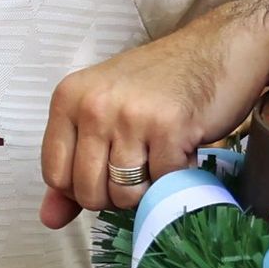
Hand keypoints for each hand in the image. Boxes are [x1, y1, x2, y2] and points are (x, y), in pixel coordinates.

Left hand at [41, 32, 262, 228]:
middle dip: (116, 195)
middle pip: (88, 192)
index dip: (81, 188)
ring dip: (148, 190)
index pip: (55, 174)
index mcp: (68, 99)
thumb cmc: (161, 81)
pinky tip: (182, 150)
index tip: (106, 172)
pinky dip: (176, 177)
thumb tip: (49, 219)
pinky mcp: (170, 128)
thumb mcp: (104, 112)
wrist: (219, 48)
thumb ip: (73, 164)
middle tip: (140, 167)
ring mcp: (131, 116)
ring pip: (125, 194)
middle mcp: (93, 105)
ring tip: (160, 158)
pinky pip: (163, 184)